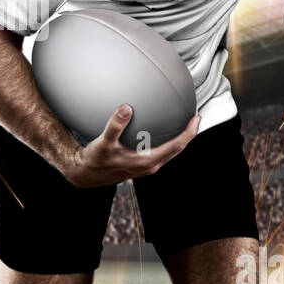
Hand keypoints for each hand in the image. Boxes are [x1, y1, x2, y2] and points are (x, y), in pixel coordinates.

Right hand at [60, 104, 199, 187]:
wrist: (87, 175)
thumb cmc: (96, 161)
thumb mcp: (104, 142)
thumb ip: (115, 125)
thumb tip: (126, 109)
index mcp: (146, 161)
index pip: (175, 146)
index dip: (188, 133)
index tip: (196, 118)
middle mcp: (150, 165)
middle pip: (177, 149)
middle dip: (188, 134)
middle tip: (195, 116)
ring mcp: (147, 166)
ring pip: (170, 152)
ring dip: (179, 138)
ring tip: (184, 123)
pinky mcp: (142, 164)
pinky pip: (161, 151)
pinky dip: (168, 141)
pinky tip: (162, 131)